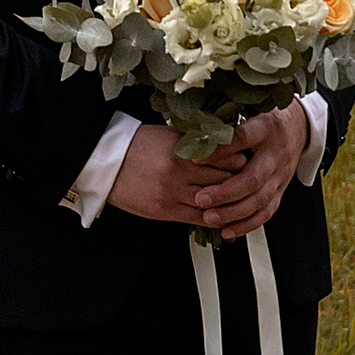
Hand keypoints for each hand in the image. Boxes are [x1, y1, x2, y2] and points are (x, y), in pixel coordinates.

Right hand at [108, 105, 305, 240]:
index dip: (240, 159)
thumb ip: (197, 141)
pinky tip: (222, 214)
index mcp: (183, 150)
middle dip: (239, 181)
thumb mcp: (169, 135)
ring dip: (227, 201)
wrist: (106, 162)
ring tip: (237, 197)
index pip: (226, 158)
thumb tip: (227, 143)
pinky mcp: (164, 212)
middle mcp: (180, 173)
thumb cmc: (138, 144)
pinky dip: (213, 217)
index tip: (247, 158)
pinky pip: (198, 219)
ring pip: (214, 203)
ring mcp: (172, 194)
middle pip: (224, 181)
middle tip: (249, 179)